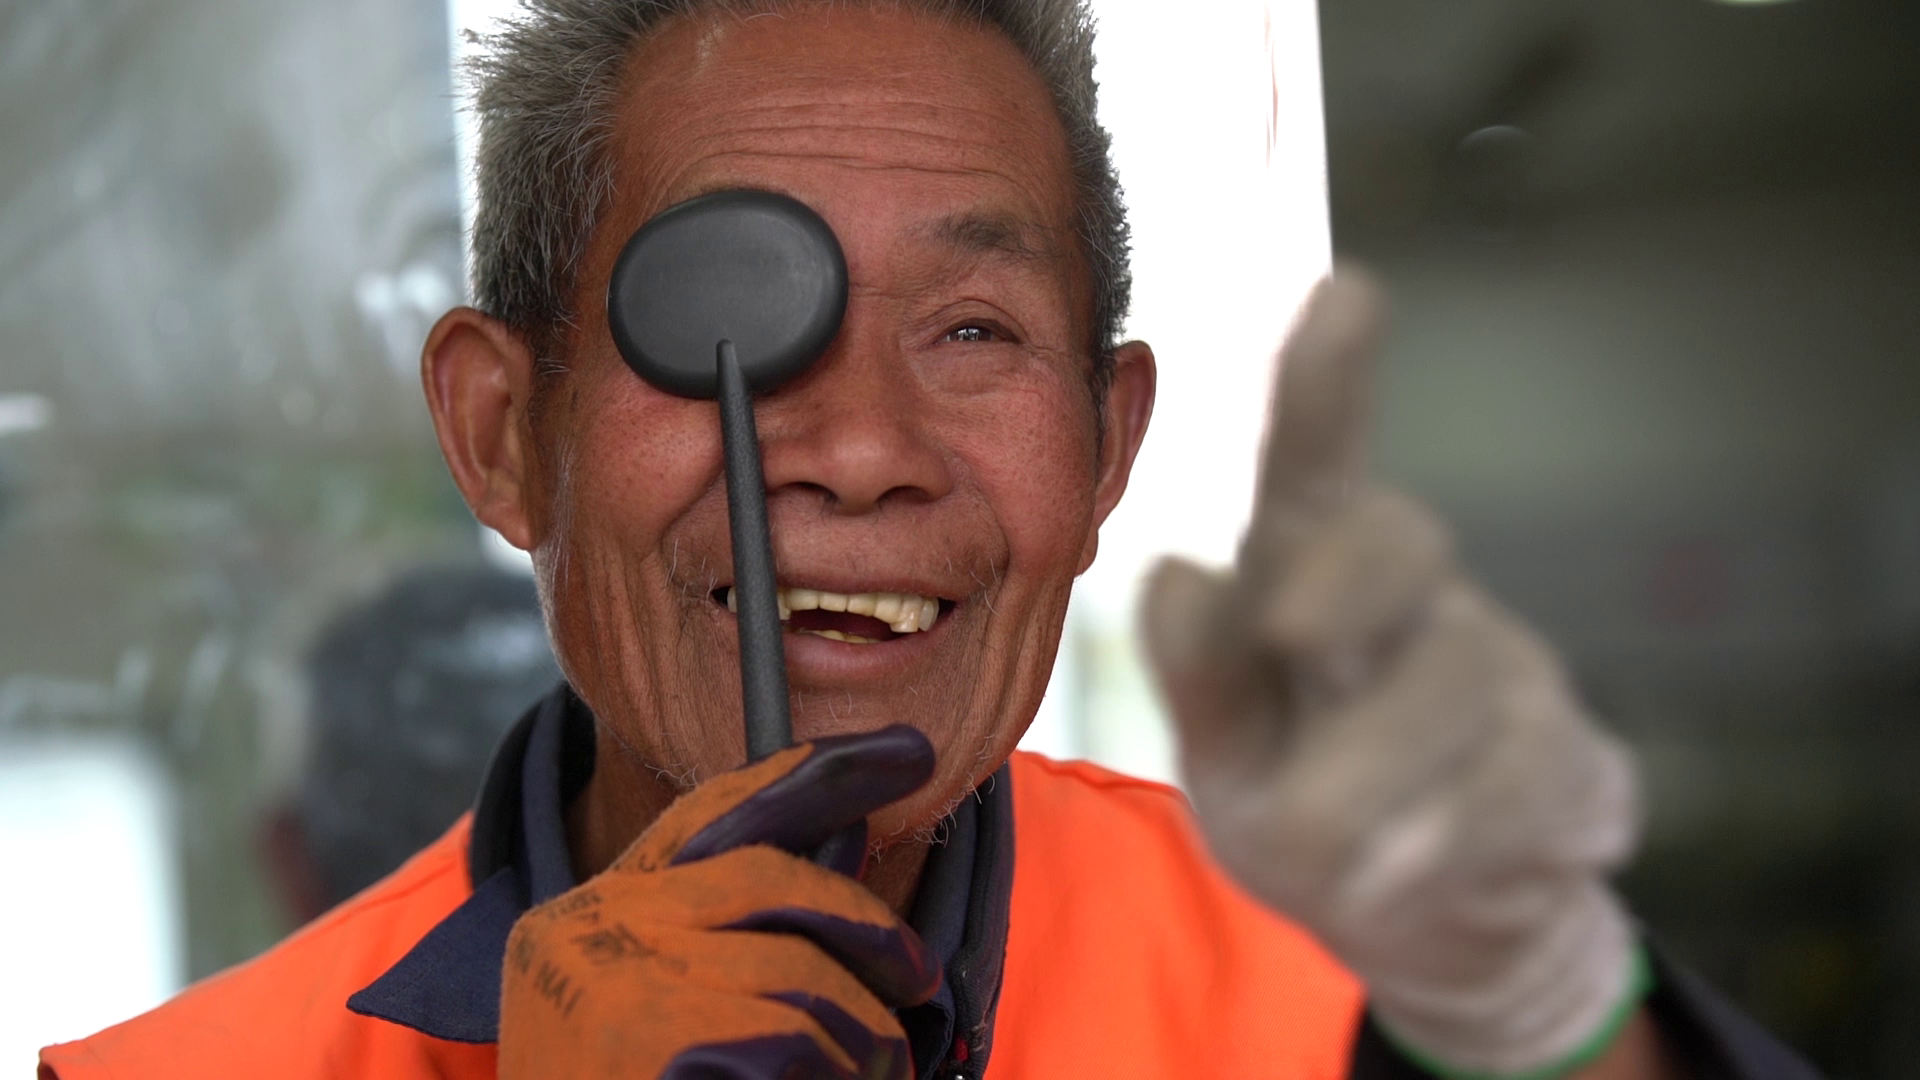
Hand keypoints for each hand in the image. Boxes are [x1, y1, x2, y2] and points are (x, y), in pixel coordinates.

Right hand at [499, 727, 941, 1079]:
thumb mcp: (687, 1017)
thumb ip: (756, 942)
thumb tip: (855, 845)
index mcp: (590, 914)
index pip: (717, 810)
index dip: (820, 774)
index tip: (907, 751)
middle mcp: (585, 925)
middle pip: (775, 876)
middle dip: (872, 926)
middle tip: (918, 989)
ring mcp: (606, 978)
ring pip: (802, 975)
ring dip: (864, 1042)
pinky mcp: (644, 1040)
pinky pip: (791, 1042)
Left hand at [1140, 270, 1643, 1075]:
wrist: (1426, 920)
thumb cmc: (1302, 799)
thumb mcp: (1227, 751)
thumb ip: (1200, 673)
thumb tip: (1174, 572)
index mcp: (1307, 578)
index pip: (1316, 470)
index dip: (1330, 385)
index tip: (1347, 290)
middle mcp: (1408, 601)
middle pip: (1397, 537)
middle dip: (1345, 569)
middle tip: (1289, 629)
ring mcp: (1499, 672)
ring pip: (1454, 674)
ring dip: (1370, 766)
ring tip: (1316, 854)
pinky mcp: (1566, 760)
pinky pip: (1519, 774)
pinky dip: (1447, 830)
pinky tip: (1389, 876)